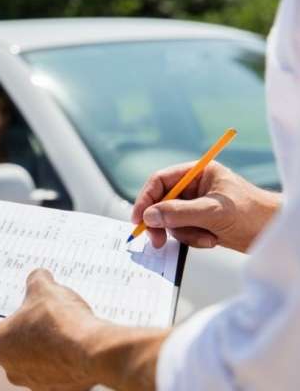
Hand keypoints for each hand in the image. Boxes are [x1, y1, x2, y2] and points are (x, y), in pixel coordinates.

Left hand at [0, 269, 166, 390]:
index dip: (7, 309)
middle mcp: (11, 369)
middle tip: (43, 309)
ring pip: (38, 357)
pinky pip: (59, 369)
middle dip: (29, 326)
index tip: (18, 300)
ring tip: (64, 324)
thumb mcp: (44, 288)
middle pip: (16, 342)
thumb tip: (39, 277)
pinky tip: (76, 340)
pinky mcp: (59, 389)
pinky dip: (65, 357)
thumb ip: (36, 280)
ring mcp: (36, 383)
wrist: (94, 351)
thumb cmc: (60, 321)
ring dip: (47, 343)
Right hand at [132, 161, 280, 252]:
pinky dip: (193, 239)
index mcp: (198, 173)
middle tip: (157, 240)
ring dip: (184, 233)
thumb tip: (149, 216)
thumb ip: (178, 212)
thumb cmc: (253, 214)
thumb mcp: (213, 212)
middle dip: (162, 222)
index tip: (139, 219)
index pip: (161, 181)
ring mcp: (197, 205)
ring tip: (206, 238)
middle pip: (162, 202)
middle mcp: (195, 187)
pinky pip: (183, 231)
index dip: (146, 199)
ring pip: (171, 220)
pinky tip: (212, 240)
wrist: (275, 233)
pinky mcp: (201, 222)